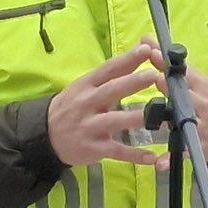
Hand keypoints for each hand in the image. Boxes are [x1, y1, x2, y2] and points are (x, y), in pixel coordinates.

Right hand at [47, 43, 167, 169]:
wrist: (45, 135)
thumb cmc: (71, 107)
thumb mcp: (84, 87)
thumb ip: (110, 75)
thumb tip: (138, 54)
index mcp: (86, 85)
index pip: (108, 69)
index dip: (127, 59)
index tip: (146, 49)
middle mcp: (87, 104)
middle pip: (112, 91)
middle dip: (133, 83)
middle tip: (154, 76)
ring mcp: (90, 126)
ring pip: (116, 121)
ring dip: (139, 118)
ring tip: (162, 117)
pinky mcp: (93, 148)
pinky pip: (117, 151)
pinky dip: (135, 155)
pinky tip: (152, 157)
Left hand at [136, 37, 207, 162]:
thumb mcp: (197, 80)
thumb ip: (170, 63)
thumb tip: (145, 38)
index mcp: (202, 88)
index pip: (186, 74)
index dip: (169, 65)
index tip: (154, 55)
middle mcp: (204, 106)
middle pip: (188, 97)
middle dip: (174, 90)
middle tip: (158, 80)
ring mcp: (203, 127)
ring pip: (188, 123)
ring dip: (176, 120)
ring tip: (162, 118)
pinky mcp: (200, 147)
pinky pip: (185, 153)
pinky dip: (172, 158)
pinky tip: (159, 164)